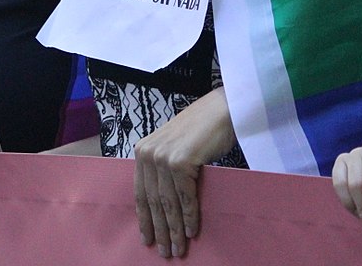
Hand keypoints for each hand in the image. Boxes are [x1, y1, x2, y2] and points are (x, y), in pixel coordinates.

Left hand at [133, 89, 235, 258]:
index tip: (147, 239)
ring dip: (174, 229)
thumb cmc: (201, 130)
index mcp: (142, 151)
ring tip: (178, 249)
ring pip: (168, 202)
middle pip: (152, 201)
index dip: (145, 218)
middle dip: (159, 229)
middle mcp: (148, 153)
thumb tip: (165, 207)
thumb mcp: (174, 149)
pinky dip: (189, 216)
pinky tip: (191, 231)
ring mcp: (163, 156)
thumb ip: (164, 171)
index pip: (140, 192)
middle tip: (165, 252)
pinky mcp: (180, 161)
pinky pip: (185, 196)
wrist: (221, 110)